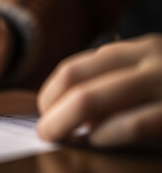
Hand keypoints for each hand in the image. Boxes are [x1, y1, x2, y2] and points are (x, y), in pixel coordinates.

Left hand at [37, 34, 161, 146]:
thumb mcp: (148, 77)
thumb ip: (112, 85)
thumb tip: (66, 113)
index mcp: (135, 51)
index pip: (74, 68)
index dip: (50, 94)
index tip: (46, 114)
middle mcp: (147, 58)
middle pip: (73, 78)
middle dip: (51, 110)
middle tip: (44, 132)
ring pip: (91, 99)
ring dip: (64, 122)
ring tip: (59, 137)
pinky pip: (131, 124)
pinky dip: (104, 135)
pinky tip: (98, 141)